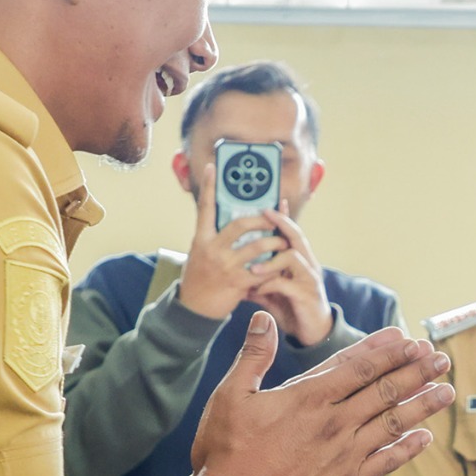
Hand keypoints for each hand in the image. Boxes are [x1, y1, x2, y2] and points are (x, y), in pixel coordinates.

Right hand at [183, 168, 288, 318]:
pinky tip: (280, 266)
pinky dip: (273, 268)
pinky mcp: (237, 283)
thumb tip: (233, 219)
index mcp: (201, 239)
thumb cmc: (199, 278)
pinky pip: (262, 271)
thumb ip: (214, 237)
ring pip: (257, 246)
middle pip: (241, 224)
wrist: (192, 309)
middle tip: (273, 217)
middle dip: (262, 219)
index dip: (208, 186)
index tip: (212, 167)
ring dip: (275, 242)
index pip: (204, 207)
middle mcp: (212, 249)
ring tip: (283, 241)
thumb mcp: (200, 253)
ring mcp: (225, 266)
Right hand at [186, 319, 451, 475]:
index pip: (358, 366)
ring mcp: (344, 454)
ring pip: (393, 422)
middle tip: (440, 357)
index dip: (387, 350)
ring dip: (422, 404)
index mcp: (308, 397)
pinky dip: (408, 449)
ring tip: (447, 390)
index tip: (409, 339)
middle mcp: (333, 422)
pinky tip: (426, 437)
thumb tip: (262, 318)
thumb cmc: (226, 453)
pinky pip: (387, 462)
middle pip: (384, 389)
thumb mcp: (231, 396)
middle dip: (416, 370)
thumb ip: (253, 356)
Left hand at [242, 210, 334, 344]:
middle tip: (265, 214)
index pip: (292, 234)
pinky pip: (287, 283)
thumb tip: (237, 277)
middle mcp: (307, 266)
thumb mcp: (272, 293)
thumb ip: (259, 282)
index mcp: (299, 262)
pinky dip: (270, 284)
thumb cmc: (293, 309)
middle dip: (282, 223)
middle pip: (297, 237)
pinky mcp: (306, 295)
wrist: (312, 335)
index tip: (271, 202)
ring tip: (253, 268)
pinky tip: (257, 289)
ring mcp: (309, 279)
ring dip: (271, 259)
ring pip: (293, 257)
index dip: (284, 218)